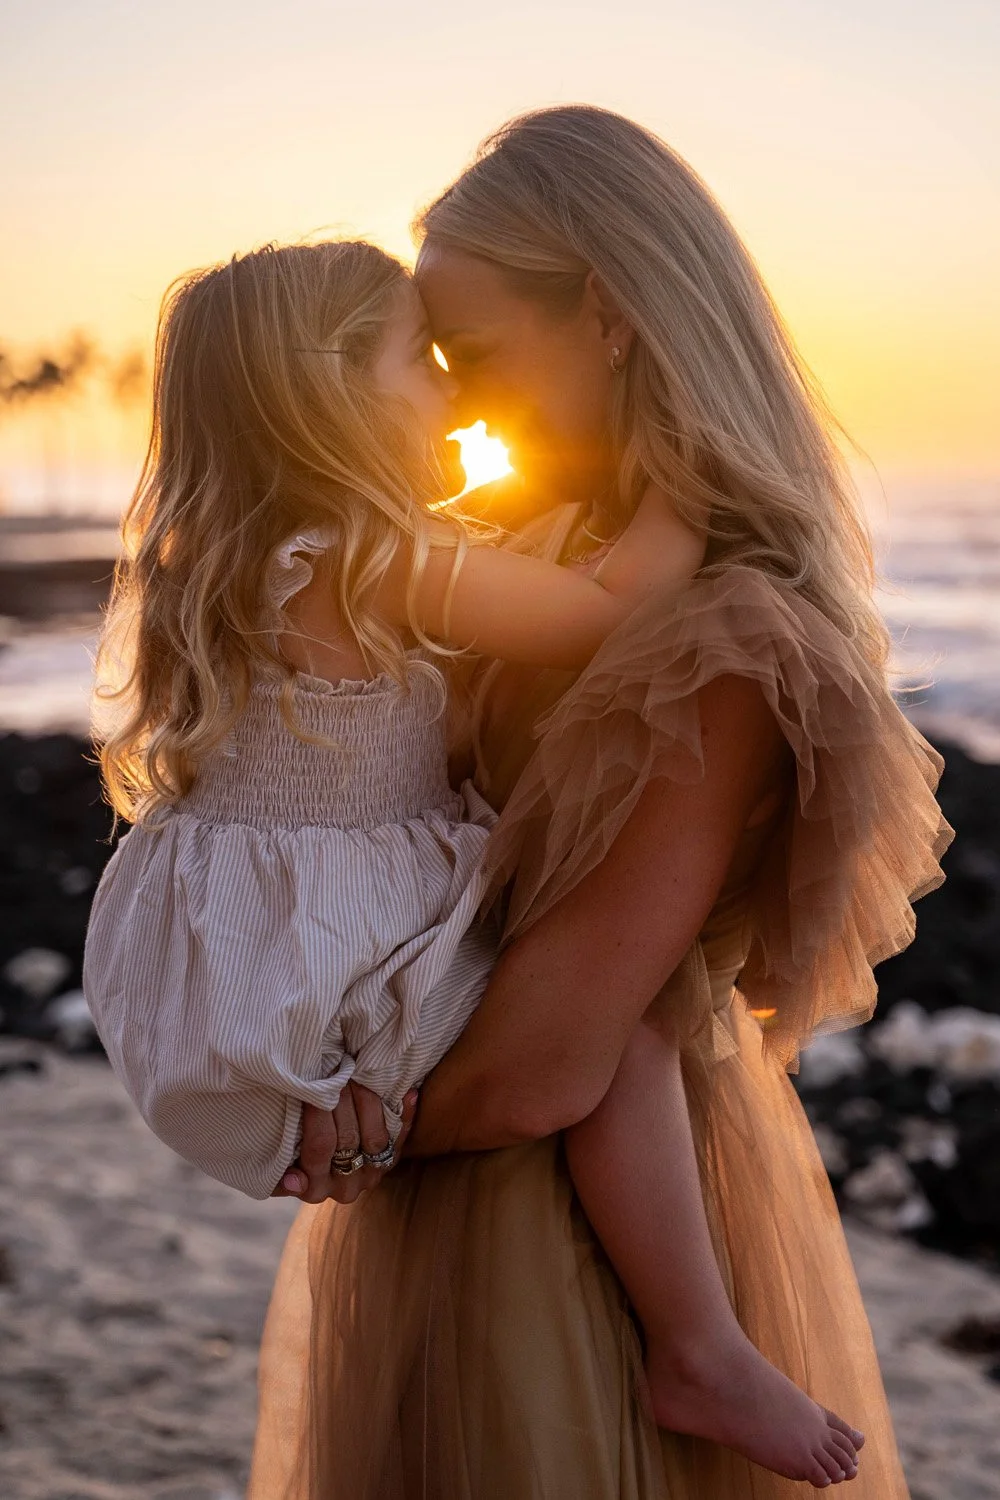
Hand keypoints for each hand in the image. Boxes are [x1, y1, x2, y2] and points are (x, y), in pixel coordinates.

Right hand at [271, 1086, 417, 1203]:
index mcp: (315, 1188)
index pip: (319, 1146)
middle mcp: (346, 1186)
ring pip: (375, 1137)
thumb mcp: (279, 1162)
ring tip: (356, 1074)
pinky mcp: (390, 1161)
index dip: (318, 1113)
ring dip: (367, 1102)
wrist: (321, 1156)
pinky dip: (405, 1115)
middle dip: (340, 1100)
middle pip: (347, 1138)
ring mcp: (371, 1174)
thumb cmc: (289, 1151)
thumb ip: (279, 1173)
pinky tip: (408, 1093)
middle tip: (334, 1071)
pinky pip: (401, 1139)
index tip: (313, 1086)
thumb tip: (293, 1180)